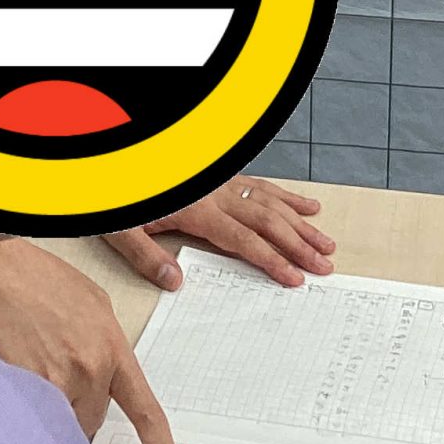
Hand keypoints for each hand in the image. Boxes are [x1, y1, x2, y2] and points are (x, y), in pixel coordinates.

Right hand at [0, 238, 183, 443]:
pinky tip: (10, 376)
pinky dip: (23, 414)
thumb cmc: (29, 278)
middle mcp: (89, 369)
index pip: (145, 412)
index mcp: (111, 347)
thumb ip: (103, 344)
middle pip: (91, 421)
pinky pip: (31, 423)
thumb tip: (103, 377)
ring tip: (25, 370)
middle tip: (50, 378)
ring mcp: (55, 382)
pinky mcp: (22, 389)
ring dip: (49, 414)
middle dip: (76, 411)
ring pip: (61, 425)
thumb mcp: (89, 300)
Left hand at [102, 178, 335, 291]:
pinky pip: (261, 184)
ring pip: (271, 202)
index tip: (295, 278)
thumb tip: (175, 282)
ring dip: (301, 223)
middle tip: (325, 266)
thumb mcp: (121, 229)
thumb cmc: (120, 194)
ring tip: (326, 242)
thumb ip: (146, 256)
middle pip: (267, 221)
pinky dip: (286, 196)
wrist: (117, 160)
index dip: (271, 260)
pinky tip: (306, 205)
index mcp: (196, 210)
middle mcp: (215, 194)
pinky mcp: (220, 176)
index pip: (242, 240)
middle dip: (298, 245)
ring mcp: (221, 182)